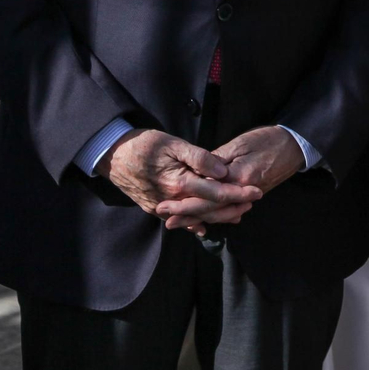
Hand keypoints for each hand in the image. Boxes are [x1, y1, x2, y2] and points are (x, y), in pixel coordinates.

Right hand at [99, 129, 260, 236]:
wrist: (111, 155)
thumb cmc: (145, 144)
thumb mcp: (174, 144)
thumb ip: (200, 158)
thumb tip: (222, 171)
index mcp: (179, 183)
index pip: (216, 193)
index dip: (238, 193)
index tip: (257, 192)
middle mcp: (171, 200)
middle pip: (209, 210)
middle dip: (233, 207)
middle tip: (253, 202)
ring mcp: (161, 207)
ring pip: (195, 218)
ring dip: (217, 216)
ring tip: (237, 213)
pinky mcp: (153, 208)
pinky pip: (179, 219)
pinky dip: (195, 222)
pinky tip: (207, 225)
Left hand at [157, 126, 302, 234]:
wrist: (295, 145)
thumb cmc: (267, 139)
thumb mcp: (240, 144)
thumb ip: (217, 160)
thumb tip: (197, 174)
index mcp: (237, 178)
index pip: (206, 197)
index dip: (185, 204)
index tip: (165, 208)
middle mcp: (242, 192)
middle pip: (211, 210)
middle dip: (187, 215)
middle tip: (166, 220)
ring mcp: (248, 196)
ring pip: (221, 213)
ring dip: (199, 219)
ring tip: (179, 222)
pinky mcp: (251, 195)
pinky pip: (230, 210)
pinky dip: (216, 216)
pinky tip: (204, 220)